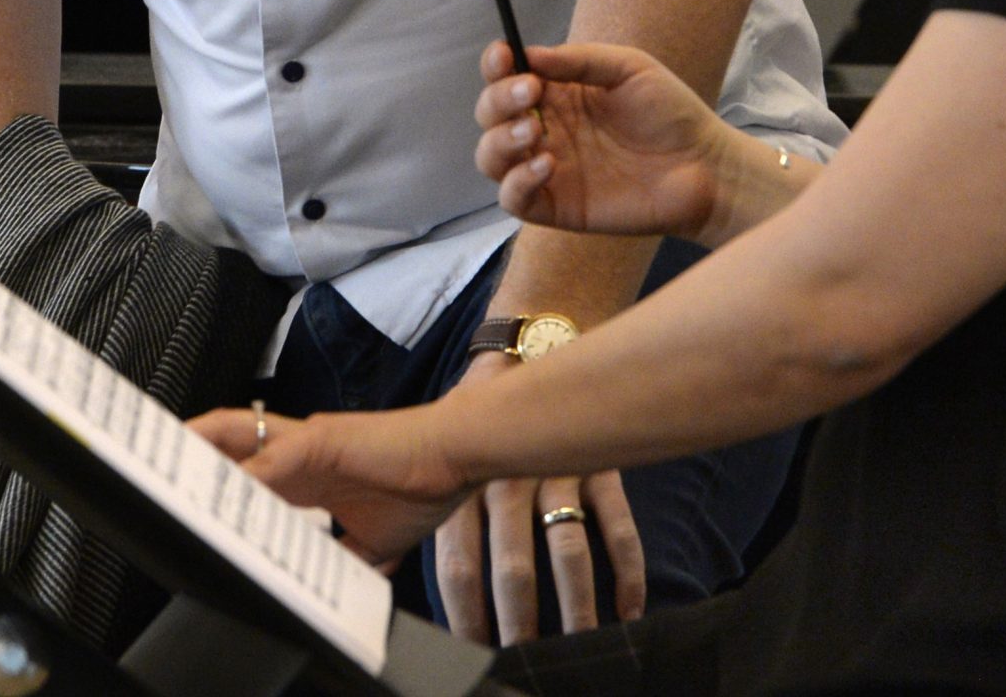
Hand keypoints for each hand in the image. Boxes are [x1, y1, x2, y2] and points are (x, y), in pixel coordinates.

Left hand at [188, 403, 468, 571]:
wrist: (458, 456)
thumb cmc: (422, 486)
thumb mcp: (372, 542)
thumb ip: (342, 559)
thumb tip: (325, 594)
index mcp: (307, 472)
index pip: (246, 471)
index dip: (213, 481)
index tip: (181, 502)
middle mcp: (298, 451)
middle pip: (226, 442)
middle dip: (186, 452)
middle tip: (145, 472)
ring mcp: (306, 441)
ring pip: (236, 443)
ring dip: (200, 463)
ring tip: (162, 479)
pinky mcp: (320, 440)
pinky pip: (270, 462)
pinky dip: (242, 479)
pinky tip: (219, 494)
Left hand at [430, 352, 645, 642]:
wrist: (530, 347)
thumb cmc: (477, 420)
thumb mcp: (444, 459)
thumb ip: (429, 519)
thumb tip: (377, 574)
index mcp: (464, 487)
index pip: (460, 566)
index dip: (466, 616)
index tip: (473, 651)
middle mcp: (508, 482)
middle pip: (514, 566)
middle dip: (518, 620)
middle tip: (522, 658)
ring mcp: (559, 474)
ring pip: (568, 551)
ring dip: (576, 606)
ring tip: (578, 643)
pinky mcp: (601, 468)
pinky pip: (619, 526)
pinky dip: (627, 572)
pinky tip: (628, 610)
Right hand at [474, 39, 730, 238]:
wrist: (703, 166)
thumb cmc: (671, 112)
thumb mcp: (628, 68)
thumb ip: (578, 60)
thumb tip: (527, 54)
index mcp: (558, 93)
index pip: (507, 76)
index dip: (496, 65)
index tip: (505, 55)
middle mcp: (546, 129)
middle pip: (490, 114)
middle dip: (498, 100)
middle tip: (531, 93)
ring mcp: (548, 169)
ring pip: (490, 157)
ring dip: (500, 140)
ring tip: (535, 131)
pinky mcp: (557, 207)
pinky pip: (513, 198)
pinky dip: (518, 181)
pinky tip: (549, 164)